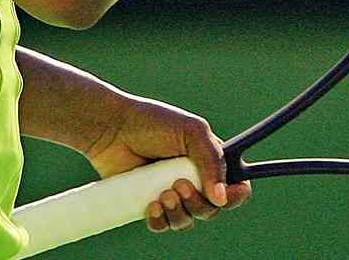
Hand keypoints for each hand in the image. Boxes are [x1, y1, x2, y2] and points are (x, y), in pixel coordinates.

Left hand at [84, 95, 252, 233]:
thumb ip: (212, 161)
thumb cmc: (152, 123)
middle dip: (199, 203)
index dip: (236, 194)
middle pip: (211, 209)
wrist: (112, 130)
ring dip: (179, 212)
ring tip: (163, 194)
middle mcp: (191, 179)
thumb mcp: (192, 132)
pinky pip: (163, 225)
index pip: (232, 185)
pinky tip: (151, 205)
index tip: (233, 193)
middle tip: (180, 186)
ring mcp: (170, 193)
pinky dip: (160, 221)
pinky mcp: (149, 204)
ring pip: (187, 220)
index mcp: (207, 160)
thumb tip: (221, 197)